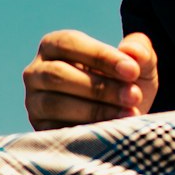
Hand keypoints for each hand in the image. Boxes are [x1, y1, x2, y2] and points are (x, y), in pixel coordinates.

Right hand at [23, 29, 157, 130]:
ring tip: (128, 114)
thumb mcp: (139, 65)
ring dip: (95, 110)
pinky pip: (56, 130)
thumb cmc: (125, 84)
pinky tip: (112, 130)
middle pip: (58, 74)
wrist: (121, 120)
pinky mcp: (40, 130)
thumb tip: (132, 52)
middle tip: (133, 96)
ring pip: (55, 104)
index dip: (101, 56)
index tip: (132, 71)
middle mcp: (37, 71)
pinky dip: (86, 131)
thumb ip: (140, 51)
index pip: (70, 43)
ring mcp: (35, 102)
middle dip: (100, 87)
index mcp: (55, 45)